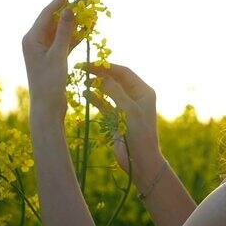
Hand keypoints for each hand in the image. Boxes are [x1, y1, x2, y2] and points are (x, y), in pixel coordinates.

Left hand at [22, 0, 82, 117]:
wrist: (47, 108)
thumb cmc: (49, 83)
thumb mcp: (58, 55)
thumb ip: (65, 32)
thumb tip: (69, 9)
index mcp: (31, 38)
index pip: (47, 13)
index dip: (60, 0)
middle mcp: (35, 41)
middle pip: (54, 20)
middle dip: (70, 10)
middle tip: (86, 0)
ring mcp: (44, 50)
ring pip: (62, 31)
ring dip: (75, 23)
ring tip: (91, 13)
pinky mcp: (53, 58)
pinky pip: (65, 42)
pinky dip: (76, 37)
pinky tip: (88, 30)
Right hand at [82, 63, 163, 179]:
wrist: (140, 161)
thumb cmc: (139, 134)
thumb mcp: (128, 110)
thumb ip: (115, 91)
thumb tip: (101, 77)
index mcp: (143, 91)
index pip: (123, 72)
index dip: (106, 66)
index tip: (90, 64)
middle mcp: (135, 97)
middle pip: (115, 79)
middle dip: (99, 74)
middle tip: (81, 68)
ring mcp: (125, 107)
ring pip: (108, 91)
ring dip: (96, 85)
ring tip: (82, 81)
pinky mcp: (116, 118)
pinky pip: (104, 104)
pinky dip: (95, 98)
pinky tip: (85, 94)